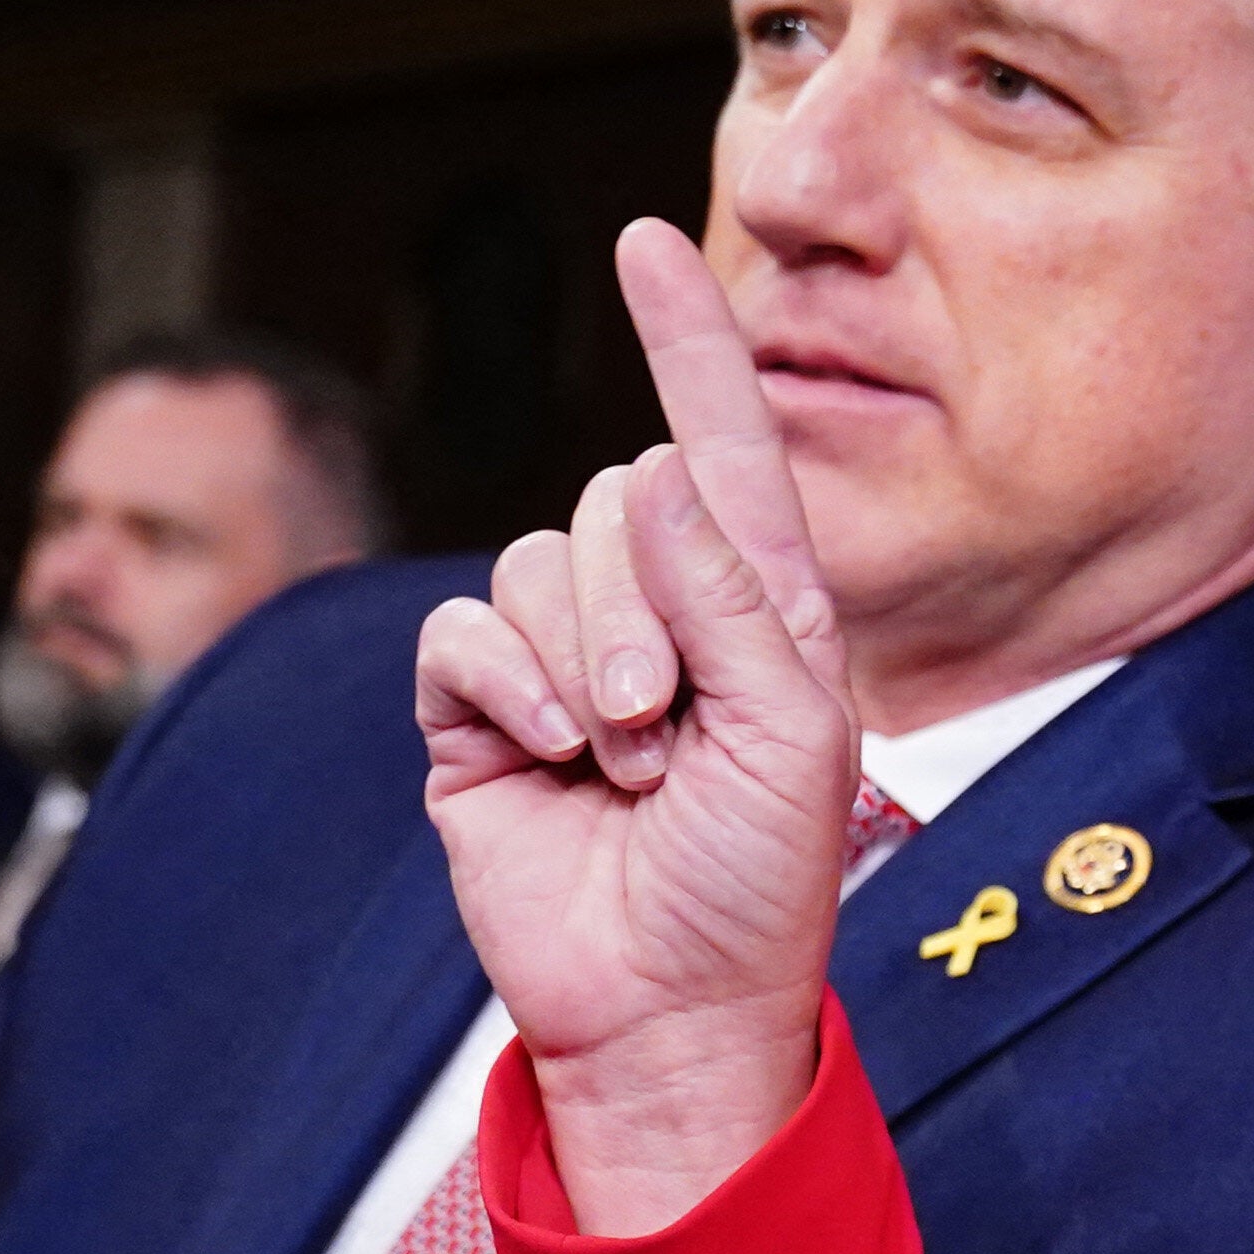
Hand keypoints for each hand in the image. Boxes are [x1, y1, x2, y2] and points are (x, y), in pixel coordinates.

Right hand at [417, 218, 857, 1233]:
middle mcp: (658, 614)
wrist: (667, 1011)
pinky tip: (545, 755)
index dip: (688, 341)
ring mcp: (559, 660)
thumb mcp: (790, 733)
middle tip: (666, 729)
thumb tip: (653, 467)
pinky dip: (503, 683)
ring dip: (579, 661)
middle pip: (611, 499)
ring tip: (624, 763)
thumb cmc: (759, 886)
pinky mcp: (476, 712)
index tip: (646, 241)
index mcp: (758, 606)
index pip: (721, 445)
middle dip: (636, 608)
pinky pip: (462, 628)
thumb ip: (734, 596)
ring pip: (534, 561)